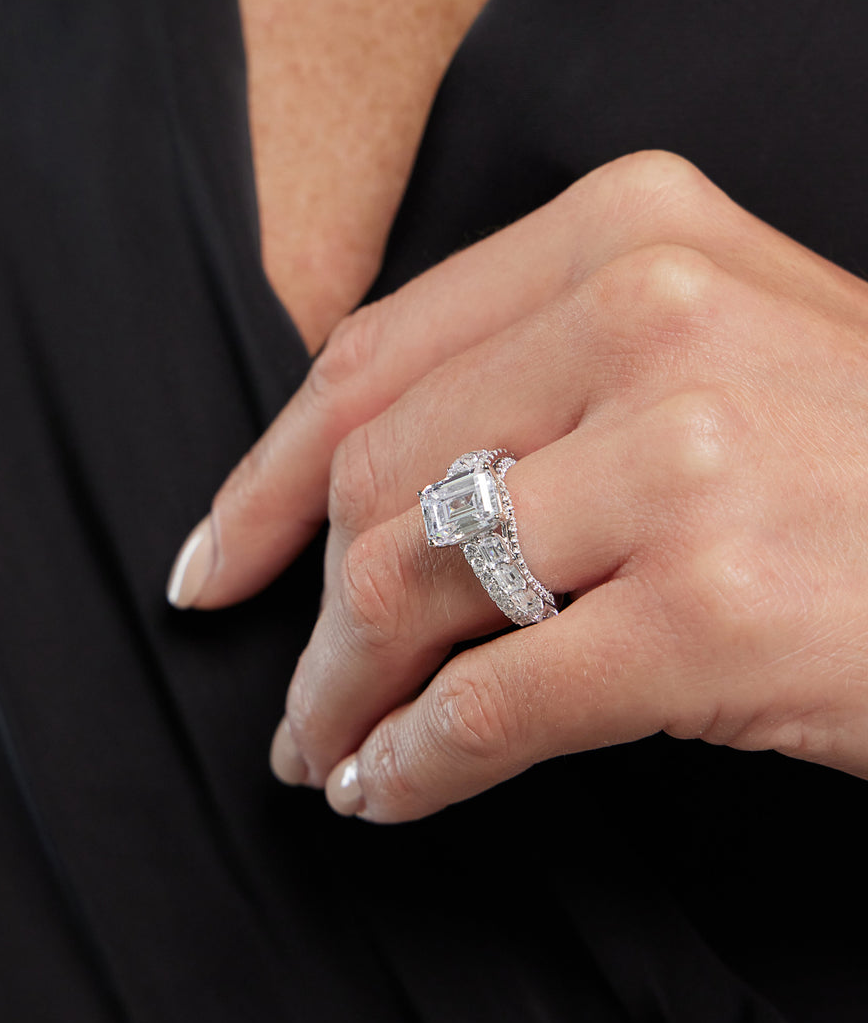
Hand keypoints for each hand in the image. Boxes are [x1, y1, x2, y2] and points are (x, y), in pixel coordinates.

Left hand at [168, 151, 867, 821]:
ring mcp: (683, 465)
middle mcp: (647, 322)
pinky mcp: (713, 612)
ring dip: (346, 692)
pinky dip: (417, 758)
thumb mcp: (697, 351)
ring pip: (410, 588)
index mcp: (625, 235)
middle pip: (375, 480)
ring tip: (328, 747)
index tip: (220, 558)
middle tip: (290, 693)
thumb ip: (529, 380)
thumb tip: (349, 481)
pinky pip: (492, 701)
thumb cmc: (859, 454)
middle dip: (304, 608)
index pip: (371, 362)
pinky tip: (391, 787)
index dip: (267, 476)